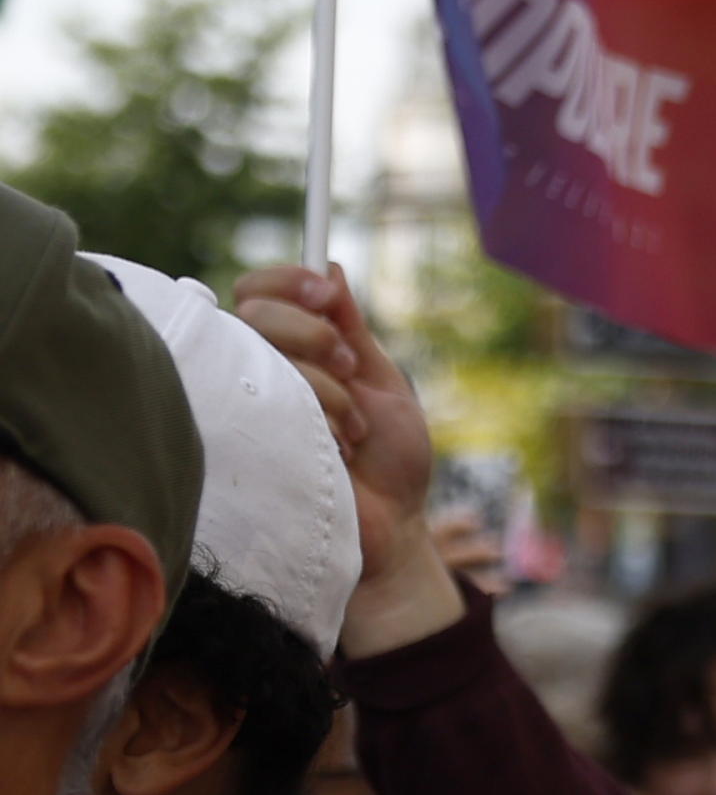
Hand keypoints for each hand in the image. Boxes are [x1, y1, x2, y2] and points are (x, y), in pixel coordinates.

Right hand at [231, 262, 462, 658]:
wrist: (395, 528)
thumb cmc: (391, 462)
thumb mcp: (383, 383)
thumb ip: (352, 329)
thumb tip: (329, 266)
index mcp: (293, 351)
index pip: (259, 290)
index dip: (288, 282)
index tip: (329, 298)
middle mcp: (258, 371)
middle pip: (252, 310)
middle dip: (313, 334)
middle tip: (347, 370)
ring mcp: (244, 406)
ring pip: (261, 353)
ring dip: (327, 391)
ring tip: (351, 434)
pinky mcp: (241, 441)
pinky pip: (266, 404)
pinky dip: (318, 423)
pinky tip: (334, 453)